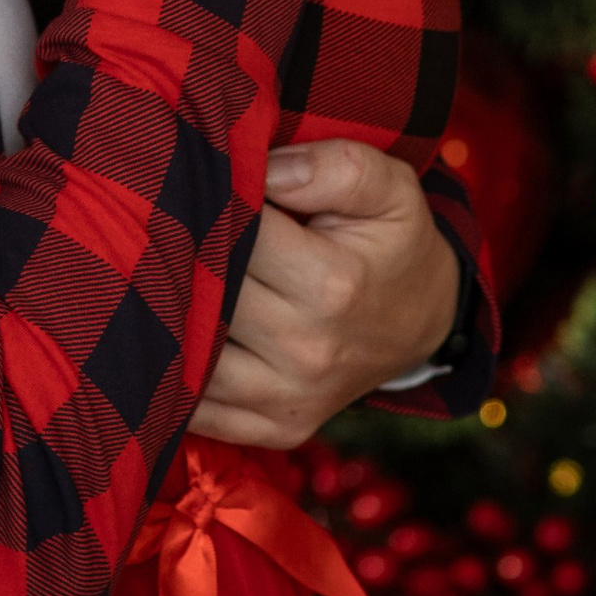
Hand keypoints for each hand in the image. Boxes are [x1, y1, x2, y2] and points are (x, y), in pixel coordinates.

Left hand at [187, 139, 462, 447]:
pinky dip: (180, 370)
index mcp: (333, 284)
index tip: (212, 182)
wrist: (421, 323)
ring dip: (174, 312)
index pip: (238, 231)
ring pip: (191, 351)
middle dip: (186, 250)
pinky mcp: (276, 429)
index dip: (216, 199)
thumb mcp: (391, 189)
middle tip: (177, 222)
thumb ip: (336, 167)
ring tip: (173, 273)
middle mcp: (307, 348)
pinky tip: (179, 330)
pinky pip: (200, 407)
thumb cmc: (393, 245)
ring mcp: (289, 397)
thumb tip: (266, 170)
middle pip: (207, 291)